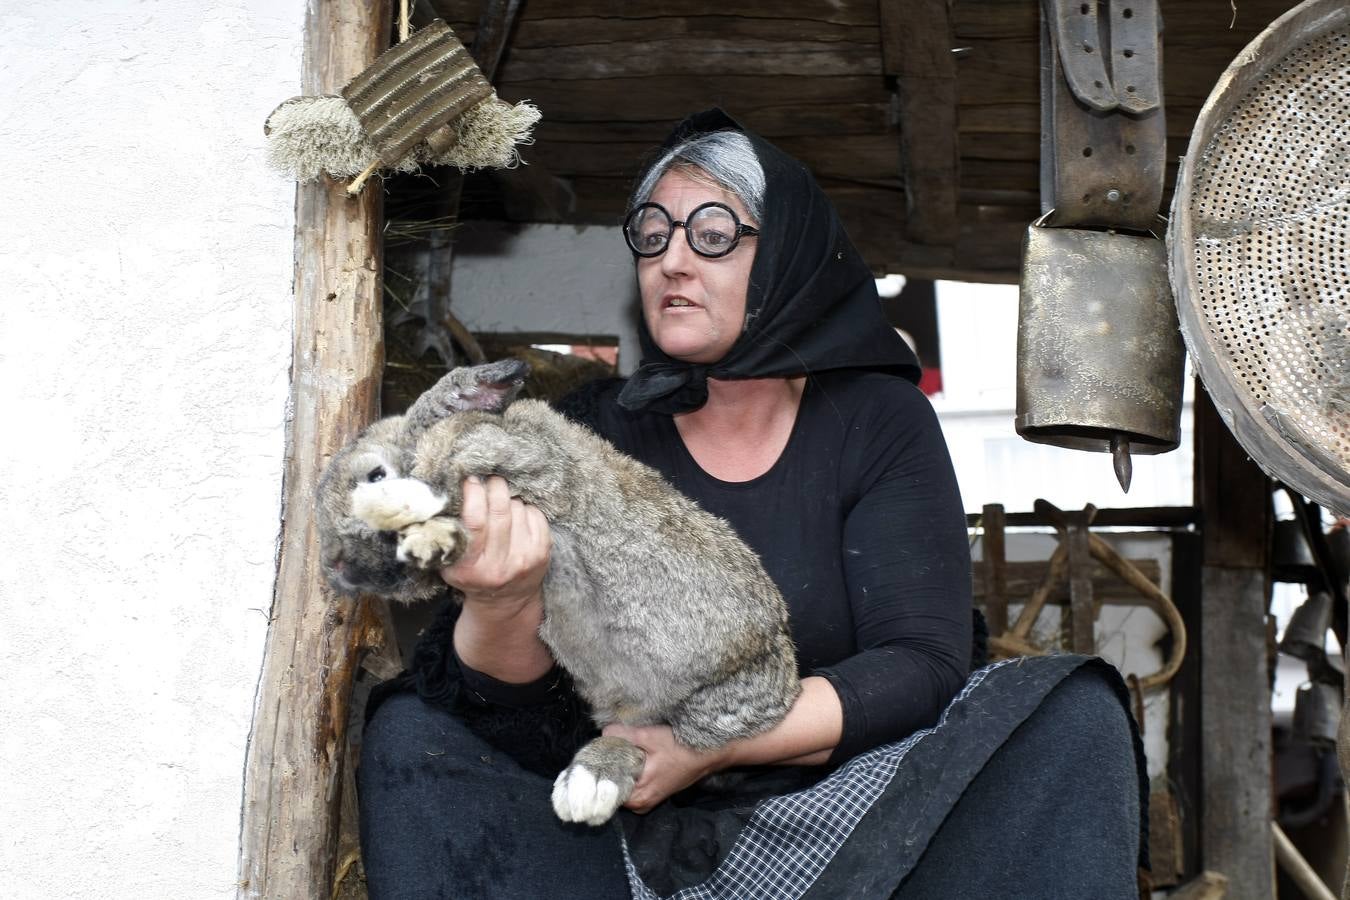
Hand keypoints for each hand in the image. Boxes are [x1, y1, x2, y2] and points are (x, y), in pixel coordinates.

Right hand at [440, 475, 550, 610]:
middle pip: (500, 511)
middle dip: (495, 487)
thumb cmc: (472, 574)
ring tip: (501, 506)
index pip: (476, 521)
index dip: (474, 494)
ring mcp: (524, 559)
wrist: (505, 602)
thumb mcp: (450, 562)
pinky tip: (517, 517)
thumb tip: (443, 494)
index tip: (471, 480)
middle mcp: (500, 565)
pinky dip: (525, 508)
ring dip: (509, 500)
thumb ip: (444, 534)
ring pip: (518, 509)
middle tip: (490, 480)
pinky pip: (535, 514)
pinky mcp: (542, 553)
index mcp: (471, 568)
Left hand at [601, 723, 725, 813]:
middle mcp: (641, 804)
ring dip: (618, 771)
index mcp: (638, 796)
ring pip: (623, 787)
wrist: (708, 755)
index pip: (606, 791)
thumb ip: (625, 735)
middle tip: (603, 751)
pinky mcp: (654, 793)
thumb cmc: (681, 749)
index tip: (592, 757)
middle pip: (613, 789)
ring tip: (614, 752)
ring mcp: (648, 800)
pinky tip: (628, 758)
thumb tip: (604, 732)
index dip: (598, 774)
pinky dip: (628, 774)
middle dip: (607, 771)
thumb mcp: (651, 737)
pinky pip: (632, 786)